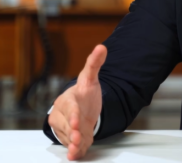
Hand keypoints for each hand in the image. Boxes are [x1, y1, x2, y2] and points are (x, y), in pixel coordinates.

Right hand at [48, 44, 105, 159]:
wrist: (81, 106)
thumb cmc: (84, 93)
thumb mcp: (90, 78)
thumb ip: (95, 64)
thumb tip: (101, 47)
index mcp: (68, 100)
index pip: (70, 108)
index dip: (73, 115)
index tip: (78, 120)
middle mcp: (63, 114)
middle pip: (68, 125)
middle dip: (73, 132)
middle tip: (79, 137)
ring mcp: (66, 127)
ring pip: (69, 136)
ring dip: (74, 143)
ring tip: (78, 148)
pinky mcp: (69, 137)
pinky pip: (70, 145)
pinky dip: (73, 151)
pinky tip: (76, 155)